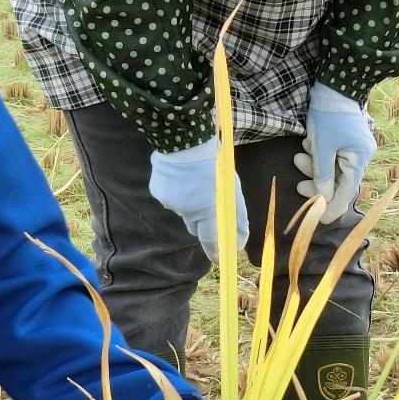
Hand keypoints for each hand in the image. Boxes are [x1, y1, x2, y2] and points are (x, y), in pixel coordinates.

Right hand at [149, 140, 247, 259]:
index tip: (220, 259)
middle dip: (204, 222)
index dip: (216, 252)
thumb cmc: (215, 163)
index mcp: (206, 209)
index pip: (211, 240)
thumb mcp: (232, 188)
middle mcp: (186, 211)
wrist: (184, 140)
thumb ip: (237, 216)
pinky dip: (177, 192)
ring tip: (195, 181)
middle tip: (210, 204)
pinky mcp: (158, 193)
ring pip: (183, 211)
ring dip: (191, 202)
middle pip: (196, 227)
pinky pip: (171, 199)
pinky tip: (181, 177)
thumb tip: (240, 241)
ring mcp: (170, 203)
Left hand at [295, 82, 376, 222]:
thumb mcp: (322, 148)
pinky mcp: (345, 138)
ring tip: (299, 155)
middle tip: (299, 185)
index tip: (320, 220)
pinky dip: (318, 154)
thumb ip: (323, 175)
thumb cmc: (329, 116)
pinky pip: (332, 154)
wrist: (333, 84)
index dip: (333, 206)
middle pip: (338, 180)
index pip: (346, 192)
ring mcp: (354, 147)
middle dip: (316, 181)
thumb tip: (323, 199)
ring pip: (332, 166)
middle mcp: (361, 155)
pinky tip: (308, 144)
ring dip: (314, 165)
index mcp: (359, 159)